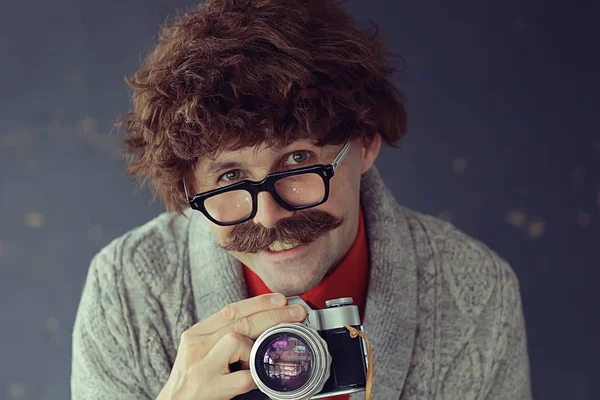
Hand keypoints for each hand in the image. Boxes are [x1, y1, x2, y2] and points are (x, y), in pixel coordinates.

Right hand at [156, 293, 306, 399]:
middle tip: (296, 313)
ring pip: (237, 341)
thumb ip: (221, 337)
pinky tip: (258, 378)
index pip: (231, 310)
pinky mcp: (211, 388)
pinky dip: (256, 376)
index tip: (280, 298)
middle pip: (241, 322)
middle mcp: (197, 347)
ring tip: (256, 361)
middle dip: (273, 316)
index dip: (259, 302)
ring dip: (254, 349)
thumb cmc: (190, 381)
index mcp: (196, 334)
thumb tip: (260, 324)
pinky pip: (245, 376)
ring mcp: (203, 368)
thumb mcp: (200, 352)